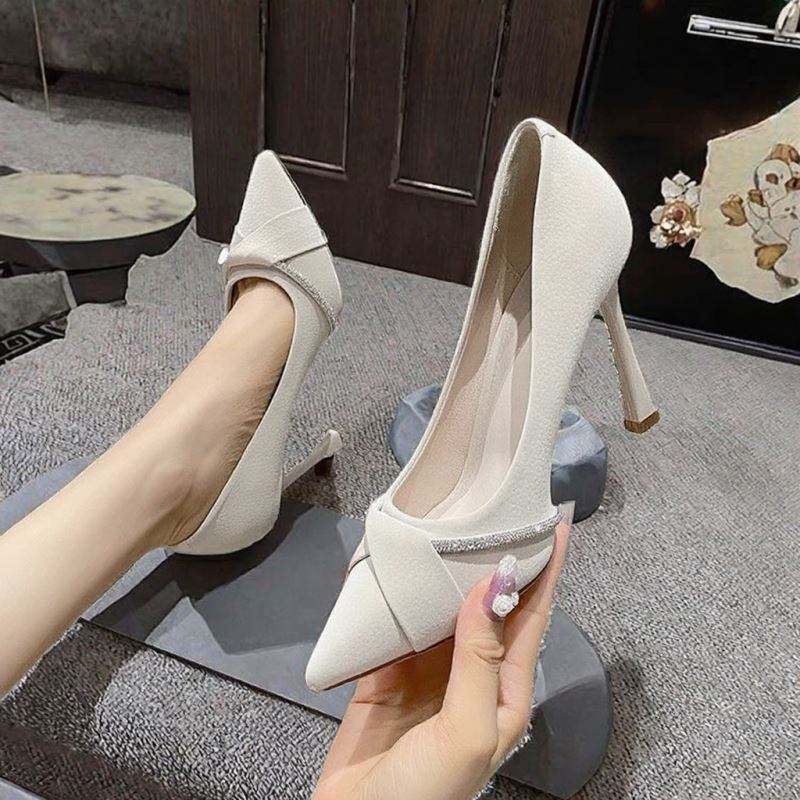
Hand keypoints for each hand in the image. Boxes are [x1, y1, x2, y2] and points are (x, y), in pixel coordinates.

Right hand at [314, 520, 570, 799]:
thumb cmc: (427, 793)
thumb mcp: (467, 729)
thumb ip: (480, 657)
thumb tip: (494, 585)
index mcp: (504, 692)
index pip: (533, 619)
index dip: (545, 572)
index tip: (553, 526)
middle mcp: (472, 675)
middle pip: (489, 607)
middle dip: (498, 561)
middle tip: (498, 511)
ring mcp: (429, 672)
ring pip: (445, 609)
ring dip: (450, 572)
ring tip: (453, 527)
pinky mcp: (388, 672)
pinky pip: (400, 624)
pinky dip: (402, 596)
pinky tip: (402, 567)